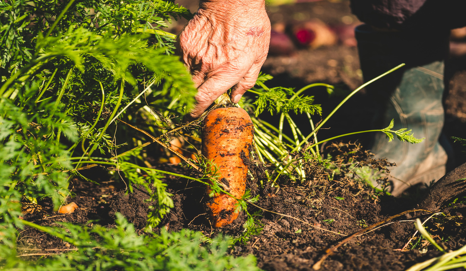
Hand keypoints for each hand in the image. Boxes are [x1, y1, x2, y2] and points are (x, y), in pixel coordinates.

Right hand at [178, 0, 270, 117]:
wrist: (234, 0)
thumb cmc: (252, 27)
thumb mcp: (258, 57)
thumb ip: (247, 81)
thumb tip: (235, 99)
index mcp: (227, 72)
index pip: (203, 100)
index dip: (195, 112)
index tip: (193, 117)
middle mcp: (207, 66)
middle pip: (189, 93)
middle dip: (188, 103)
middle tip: (190, 106)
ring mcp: (192, 54)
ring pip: (182, 79)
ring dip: (186, 86)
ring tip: (192, 86)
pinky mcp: (184, 42)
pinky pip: (179, 62)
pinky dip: (183, 68)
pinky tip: (194, 65)